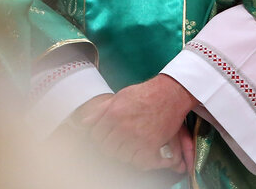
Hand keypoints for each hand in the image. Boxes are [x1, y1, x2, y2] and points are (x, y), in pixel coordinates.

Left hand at [79, 74, 196, 171]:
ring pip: (122, 157)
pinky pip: (139, 162)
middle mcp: (123, 127)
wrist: (171, 93)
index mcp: (113, 114)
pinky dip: (140, 160)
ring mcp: (137, 138)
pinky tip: (142, 153)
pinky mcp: (151, 145)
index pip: (96, 136)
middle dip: (112, 147)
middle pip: (107, 149)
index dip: (100, 137)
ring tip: (132, 146)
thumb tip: (84, 123)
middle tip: (120, 142)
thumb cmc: (146, 93)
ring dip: (126, 154)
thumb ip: (100, 110)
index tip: (107, 137)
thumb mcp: (120, 97)